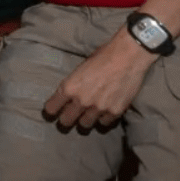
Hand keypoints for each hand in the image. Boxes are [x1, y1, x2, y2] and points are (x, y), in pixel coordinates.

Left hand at [42, 30, 158, 130]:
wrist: (128, 56)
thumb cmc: (103, 56)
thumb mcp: (81, 68)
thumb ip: (74, 84)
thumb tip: (69, 95)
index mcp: (70, 87)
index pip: (51, 108)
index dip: (51, 110)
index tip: (54, 111)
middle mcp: (82, 101)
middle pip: (66, 121)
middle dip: (66, 119)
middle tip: (70, 117)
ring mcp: (99, 108)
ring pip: (85, 125)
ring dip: (85, 120)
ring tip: (89, 114)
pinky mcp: (115, 112)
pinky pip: (104, 123)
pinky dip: (104, 118)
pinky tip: (105, 111)